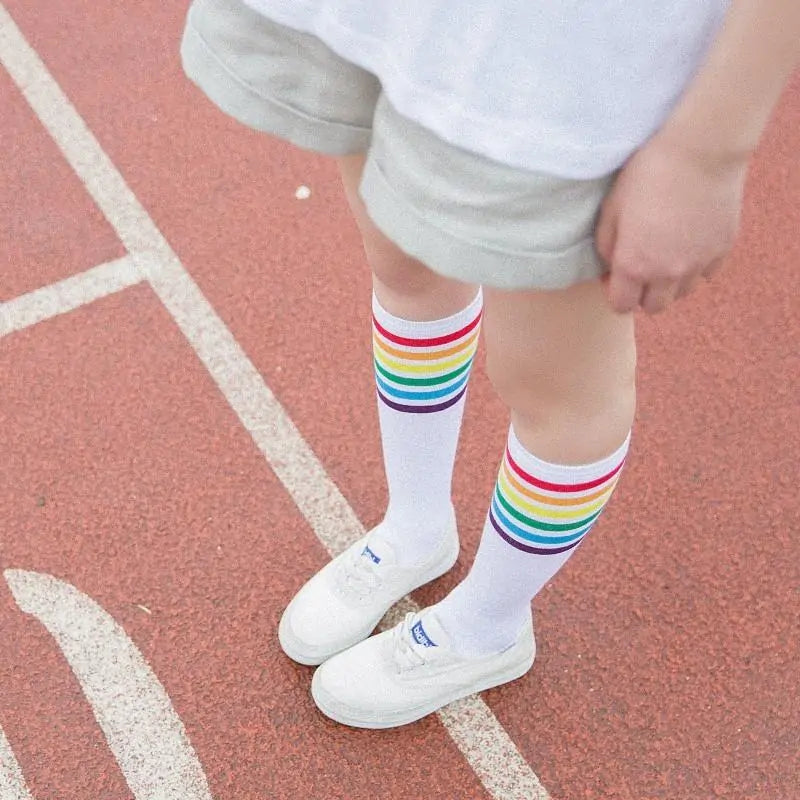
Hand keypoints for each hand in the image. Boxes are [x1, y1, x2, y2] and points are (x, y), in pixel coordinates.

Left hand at [595, 134, 748, 313]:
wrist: (701, 150)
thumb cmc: (649, 173)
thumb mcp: (611, 208)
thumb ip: (606, 246)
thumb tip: (610, 269)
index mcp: (633, 265)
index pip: (621, 306)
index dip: (616, 294)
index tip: (617, 276)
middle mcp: (667, 273)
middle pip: (654, 307)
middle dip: (644, 294)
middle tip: (642, 267)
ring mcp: (698, 264)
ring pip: (681, 294)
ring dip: (671, 283)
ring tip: (666, 255)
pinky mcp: (722, 251)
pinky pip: (706, 275)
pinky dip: (696, 267)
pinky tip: (689, 243)